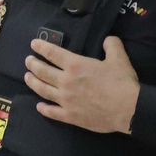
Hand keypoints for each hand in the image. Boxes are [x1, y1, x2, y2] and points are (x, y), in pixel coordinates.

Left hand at [24, 36, 139, 133]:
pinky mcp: (70, 116)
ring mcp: (65, 100)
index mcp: (75, 65)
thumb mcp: (119, 58)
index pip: (52, 53)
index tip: (33, 45)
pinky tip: (39, 106)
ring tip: (27, 77)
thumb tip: (108, 39)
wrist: (128, 109)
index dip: (41, 47)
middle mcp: (65, 81)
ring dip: (33, 82)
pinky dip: (43, 109)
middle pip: (42, 71)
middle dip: (33, 64)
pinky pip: (52, 112)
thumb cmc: (122, 83)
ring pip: (42, 90)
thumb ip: (112, 45)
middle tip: (27, 61)